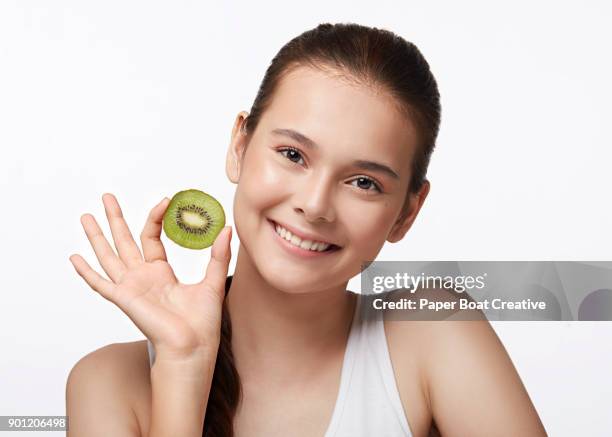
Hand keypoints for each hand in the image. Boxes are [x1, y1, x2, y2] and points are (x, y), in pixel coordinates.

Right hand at [69, 193, 231, 360]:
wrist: (193, 346)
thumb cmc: (202, 322)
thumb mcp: (213, 282)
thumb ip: (218, 255)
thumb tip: (226, 229)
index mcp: (161, 273)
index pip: (151, 237)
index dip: (155, 218)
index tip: (165, 200)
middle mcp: (143, 278)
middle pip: (124, 241)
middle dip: (115, 219)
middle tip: (107, 197)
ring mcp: (131, 288)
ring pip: (109, 256)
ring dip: (97, 237)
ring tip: (86, 216)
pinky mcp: (124, 299)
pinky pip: (101, 284)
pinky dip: (86, 272)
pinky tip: (75, 257)